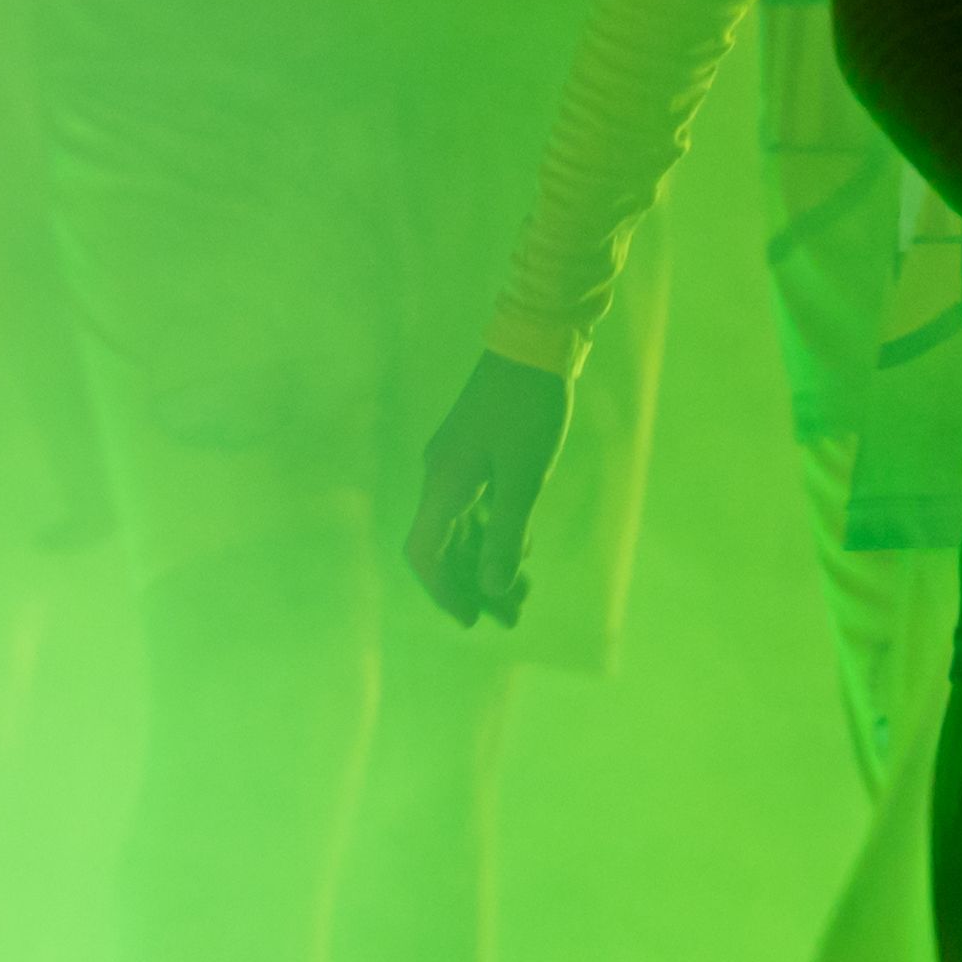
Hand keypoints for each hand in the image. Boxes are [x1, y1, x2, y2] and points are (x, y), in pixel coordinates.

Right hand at [408, 349, 571, 629]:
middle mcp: (440, 476)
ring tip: (521, 594)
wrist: (536, 340)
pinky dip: (495, 532)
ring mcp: (456, 462)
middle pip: (446, 546)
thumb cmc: (531, 407)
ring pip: (464, 527)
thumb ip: (506, 533)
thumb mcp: (525, 477)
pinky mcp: (474, 450)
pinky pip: (476, 505)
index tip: (472, 621)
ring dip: (488, 561)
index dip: (445, 591)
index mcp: (444, 484)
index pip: (426, 554)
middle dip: (474, 584)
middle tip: (510, 618)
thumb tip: (491, 588)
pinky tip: (521, 548)